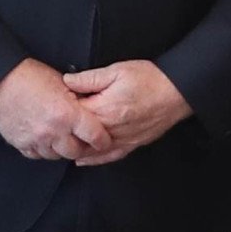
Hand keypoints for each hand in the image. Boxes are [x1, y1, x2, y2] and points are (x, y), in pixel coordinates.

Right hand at [0, 59, 109, 162]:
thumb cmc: (30, 76)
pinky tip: (44, 139)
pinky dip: (43, 149)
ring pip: (56, 156)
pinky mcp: (21, 143)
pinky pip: (37, 155)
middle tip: (82, 140)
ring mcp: (36, 140)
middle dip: (82, 147)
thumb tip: (91, 111)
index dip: (102, 140)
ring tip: (61, 137)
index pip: (95, 136)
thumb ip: (78, 100)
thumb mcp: (62, 82)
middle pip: (76, 152)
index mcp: (68, 114)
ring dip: (61, 148)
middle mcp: (53, 131)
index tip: (103, 140)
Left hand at [56, 59, 192, 164]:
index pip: (73, 114)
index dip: (62, 110)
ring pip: (92, 150)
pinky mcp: (132, 144)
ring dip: (76, 148)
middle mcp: (111, 128)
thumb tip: (66, 81)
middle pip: (80, 135)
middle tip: (52, 125)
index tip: (52, 105)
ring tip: (60, 145)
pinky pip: (110, 156)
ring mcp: (122, 139)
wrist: (178, 92)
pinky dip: (95, 160)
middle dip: (65, 131)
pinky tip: (82, 160)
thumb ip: (90, 78)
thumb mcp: (117, 70)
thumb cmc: (150, 78)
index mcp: (104, 108)